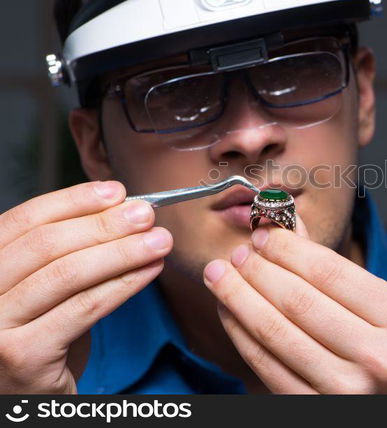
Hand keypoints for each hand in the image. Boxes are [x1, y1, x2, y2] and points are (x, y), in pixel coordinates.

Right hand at [0, 181, 171, 392]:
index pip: (23, 221)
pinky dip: (123, 285)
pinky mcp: (22, 356)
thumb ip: (66, 251)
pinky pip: (83, 309)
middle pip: (45, 245)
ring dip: (121, 252)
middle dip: (104, 224)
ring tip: (159, 241)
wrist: (25, 399)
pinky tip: (150, 271)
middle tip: (146, 214)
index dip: (73, 201)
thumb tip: (120, 207)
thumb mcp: (42, 289)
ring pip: (67, 274)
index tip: (117, 192)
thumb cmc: (39, 337)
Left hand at [203, 215, 386, 393]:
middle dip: (257, 270)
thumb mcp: (384, 308)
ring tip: (220, 276)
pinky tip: (230, 311)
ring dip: (238, 298)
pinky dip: (241, 333)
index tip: (262, 235)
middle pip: (297, 301)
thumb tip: (283, 226)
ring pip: (275, 333)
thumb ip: (334, 268)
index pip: (329, 272)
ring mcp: (346, 390)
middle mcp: (378, 357)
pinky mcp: (315, 411)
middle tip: (237, 254)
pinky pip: (266, 366)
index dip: (287, 249)